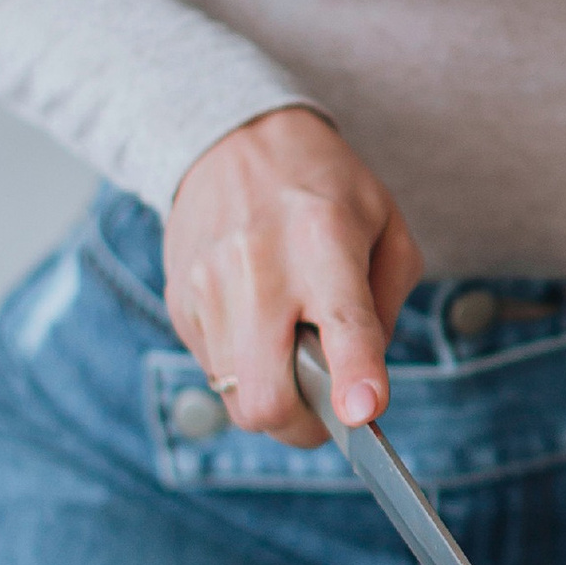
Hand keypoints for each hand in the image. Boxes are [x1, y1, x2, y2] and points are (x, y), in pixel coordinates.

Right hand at [161, 107, 419, 444]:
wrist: (233, 138)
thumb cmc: (324, 186)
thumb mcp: (386, 226)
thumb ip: (385, 305)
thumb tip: (361, 383)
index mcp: (323, 241)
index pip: (342, 324)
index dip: (354, 377)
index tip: (362, 413)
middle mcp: (258, 268)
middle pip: (268, 396)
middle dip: (304, 426)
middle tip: (328, 409)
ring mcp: (207, 289)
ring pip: (238, 399)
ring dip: (275, 398)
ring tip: (292, 354)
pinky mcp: (179, 303)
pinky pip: (215, 372)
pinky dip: (246, 370)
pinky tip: (260, 330)